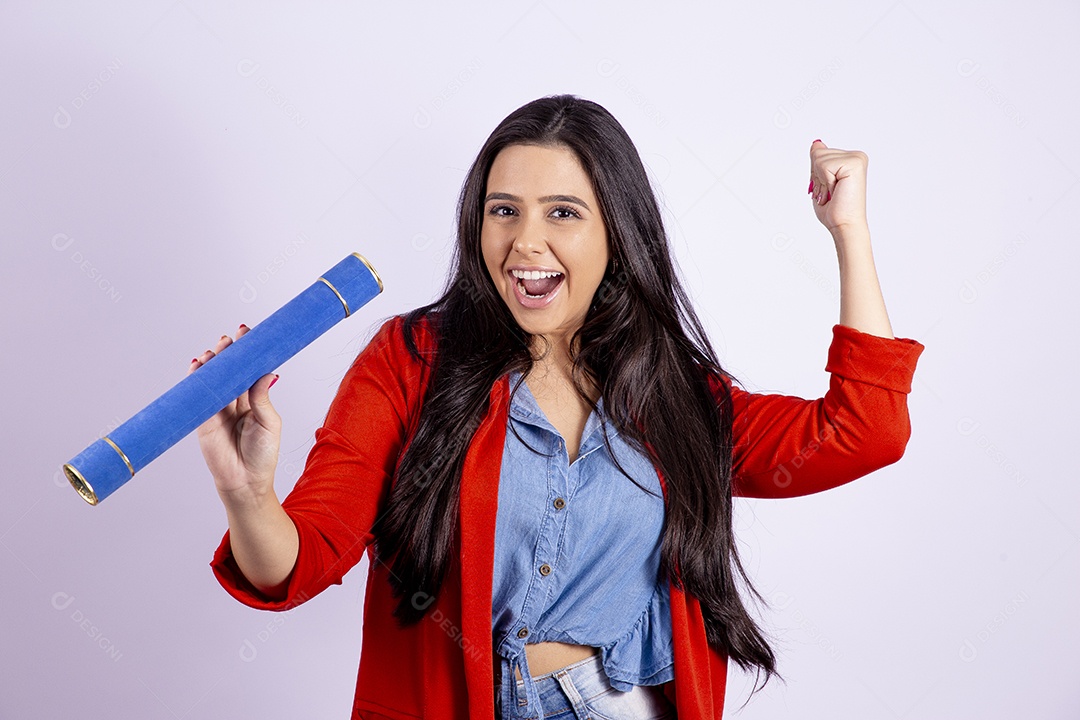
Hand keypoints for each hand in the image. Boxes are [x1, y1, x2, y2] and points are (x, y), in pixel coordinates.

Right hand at [188, 324, 280, 502]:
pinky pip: (198, 396)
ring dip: (212, 364)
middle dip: (228, 353)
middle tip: (229, 339)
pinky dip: (196, 380)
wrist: (246, 481)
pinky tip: (198, 366)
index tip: (247, 334)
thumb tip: (264, 372)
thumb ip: (262, 398)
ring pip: (213, 380)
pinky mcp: (203, 419)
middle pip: (229, 371)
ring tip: (214, 351)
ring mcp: (217, 408)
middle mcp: (235, 400)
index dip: (247, 353)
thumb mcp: (269, 423)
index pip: (249, 370)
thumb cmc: (263, 454)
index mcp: (254, 398)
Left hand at [808, 140, 868, 233]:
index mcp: (850, 159)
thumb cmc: (834, 209)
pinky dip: (825, 182)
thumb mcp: (821, 181)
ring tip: (833, 193)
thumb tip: (817, 144)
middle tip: (831, 193)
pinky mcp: (854, 163)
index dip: (816, 175)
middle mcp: (856, 156)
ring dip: (821, 181)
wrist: (844, 225)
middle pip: (817, 154)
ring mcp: (857, 158)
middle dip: (817, 177)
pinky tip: (836, 191)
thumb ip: (819, 162)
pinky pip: (824, 165)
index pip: (819, 154)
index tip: (829, 189)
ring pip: (819, 159)